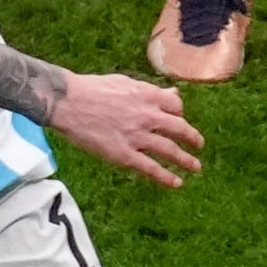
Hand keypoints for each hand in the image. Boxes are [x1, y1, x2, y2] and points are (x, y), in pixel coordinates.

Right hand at [46, 70, 201, 187]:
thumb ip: (150, 91)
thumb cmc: (91, 89)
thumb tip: (173, 93)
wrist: (68, 102)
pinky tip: (176, 183)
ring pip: (169, 150)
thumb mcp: (125, 82)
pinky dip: (165, 177)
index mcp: (148, 96)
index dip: (179, 114)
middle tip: (199, 145)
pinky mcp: (123, 154)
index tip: (178, 120)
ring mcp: (136, 136)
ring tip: (195, 167)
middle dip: (192, 138)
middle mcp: (147, 116)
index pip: (176, 107)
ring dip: (186, 160)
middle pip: (180, 129)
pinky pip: (150, 168)